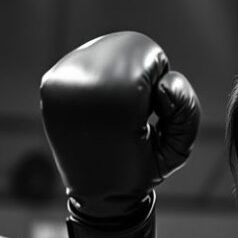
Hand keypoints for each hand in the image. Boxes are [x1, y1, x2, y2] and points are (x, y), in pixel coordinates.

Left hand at [41, 31, 199, 237]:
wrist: (97, 193)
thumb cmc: (142, 170)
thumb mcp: (178, 148)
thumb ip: (187, 106)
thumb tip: (163, 83)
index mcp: (115, 101)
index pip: (148, 52)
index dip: (160, 83)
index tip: (153, 115)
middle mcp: (81, 85)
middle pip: (126, 44)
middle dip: (142, 73)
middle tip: (138, 111)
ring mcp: (60, 82)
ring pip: (107, 47)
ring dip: (123, 72)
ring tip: (120, 109)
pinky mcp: (51, 84)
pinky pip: (87, 59)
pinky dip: (102, 76)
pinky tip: (102, 106)